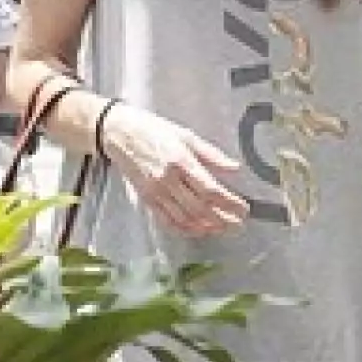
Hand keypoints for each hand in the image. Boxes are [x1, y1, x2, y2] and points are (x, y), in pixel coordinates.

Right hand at [100, 103, 250, 236]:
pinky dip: (185, 230)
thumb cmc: (153, 130)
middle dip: (223, 219)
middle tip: (239, 225)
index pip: (210, 189)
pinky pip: (167, 221)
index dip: (229, 203)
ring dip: (207, 227)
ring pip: (185, 218)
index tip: (244, 209)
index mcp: (180, 160)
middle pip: (200, 208)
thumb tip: (235, 169)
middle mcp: (167, 179)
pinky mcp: (146, 199)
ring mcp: (155, 192)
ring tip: (224, 229)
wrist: (118, 133)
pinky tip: (199, 231)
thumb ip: (211, 154)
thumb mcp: (186, 135)